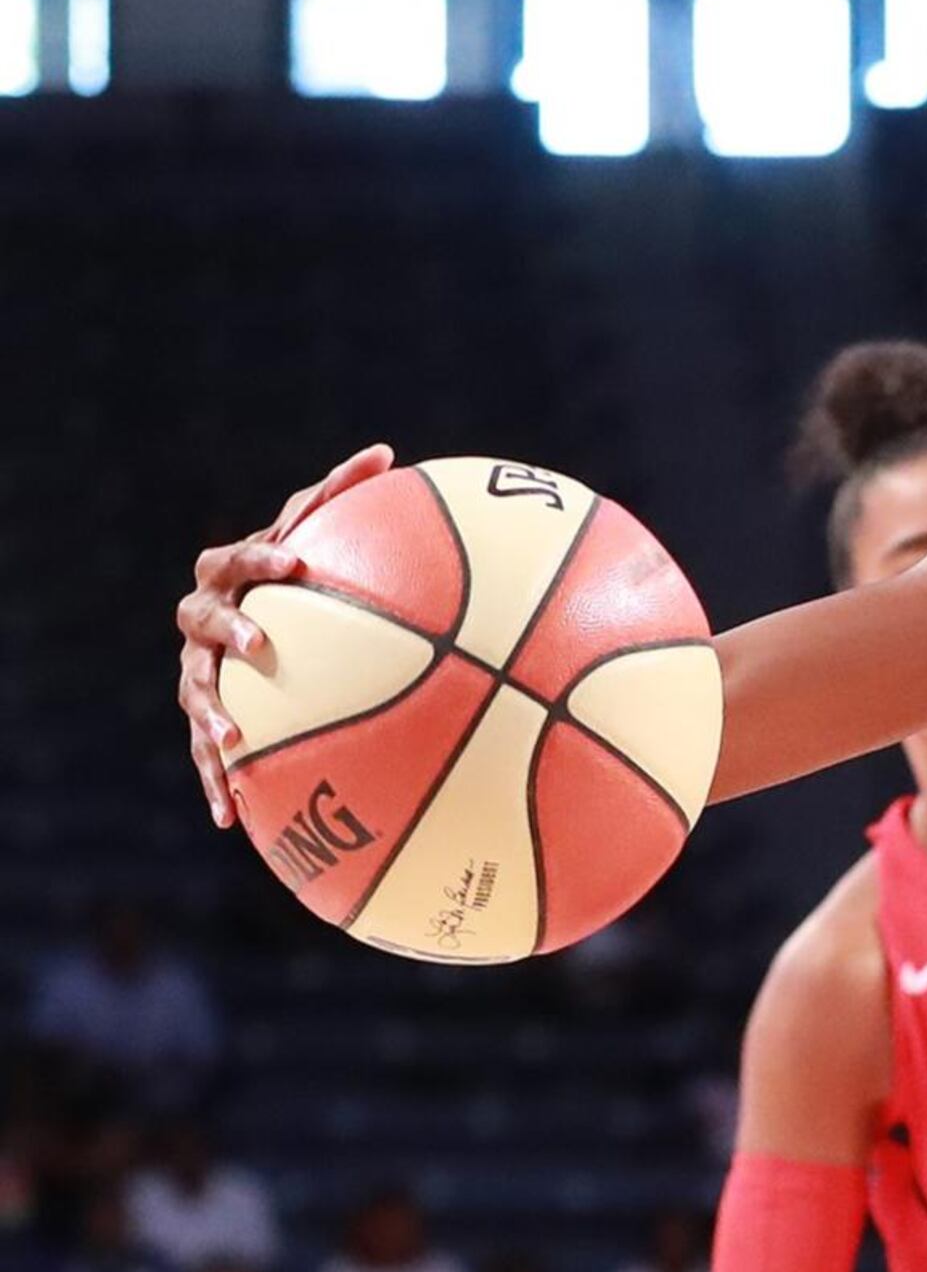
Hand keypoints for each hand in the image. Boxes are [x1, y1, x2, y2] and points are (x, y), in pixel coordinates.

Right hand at [176, 443, 395, 826]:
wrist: (262, 627)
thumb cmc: (300, 577)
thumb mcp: (322, 539)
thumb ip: (345, 499)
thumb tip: (386, 452)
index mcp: (232, 576)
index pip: (240, 558)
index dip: (262, 555)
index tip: (297, 562)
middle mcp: (205, 621)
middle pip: (201, 619)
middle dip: (230, 630)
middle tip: (262, 645)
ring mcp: (200, 670)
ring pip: (195, 692)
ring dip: (210, 716)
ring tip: (234, 742)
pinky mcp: (210, 719)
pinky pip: (206, 754)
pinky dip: (216, 783)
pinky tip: (229, 819)